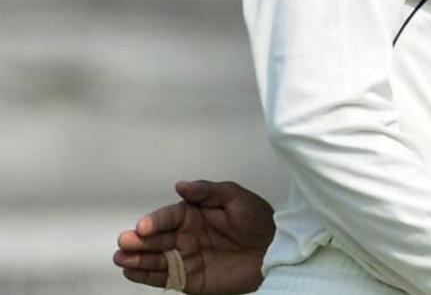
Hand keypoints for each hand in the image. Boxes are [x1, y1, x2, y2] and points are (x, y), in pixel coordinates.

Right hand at [113, 180, 275, 293]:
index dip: (155, 220)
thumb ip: (208, 191)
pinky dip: (146, 276)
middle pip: (156, 238)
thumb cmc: (259, 220)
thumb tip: (180, 185)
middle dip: (138, 240)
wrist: (277, 250)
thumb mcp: (236, 198)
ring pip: (155, 258)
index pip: (168, 216)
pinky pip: (164, 277)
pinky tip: (132, 271)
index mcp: (194, 213)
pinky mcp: (189, 278)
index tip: (143, 226)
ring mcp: (186, 257)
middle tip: (125, 242)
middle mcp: (185, 235)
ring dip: (137, 258)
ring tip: (122, 258)